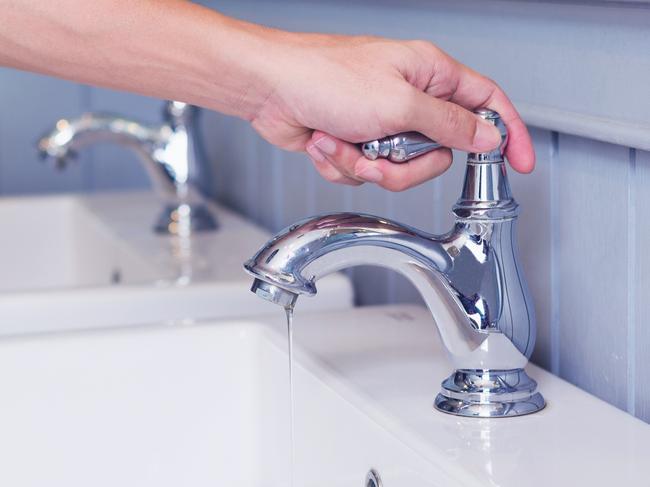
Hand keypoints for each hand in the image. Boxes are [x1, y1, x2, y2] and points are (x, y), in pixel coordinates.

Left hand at [251, 34, 534, 190]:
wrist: (270, 89)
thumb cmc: (323, 76)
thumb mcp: (399, 102)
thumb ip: (449, 124)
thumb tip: (487, 136)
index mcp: (429, 74)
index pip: (486, 103)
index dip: (507, 133)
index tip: (521, 161)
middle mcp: (409, 98)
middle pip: (437, 153)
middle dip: (404, 165)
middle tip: (380, 153)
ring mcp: (381, 123)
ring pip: (399, 169)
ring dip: (366, 164)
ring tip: (342, 141)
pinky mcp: (356, 142)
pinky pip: (365, 171)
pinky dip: (342, 162)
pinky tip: (325, 141)